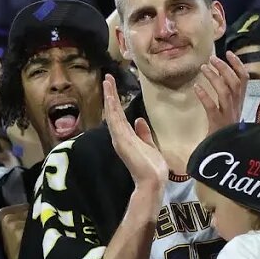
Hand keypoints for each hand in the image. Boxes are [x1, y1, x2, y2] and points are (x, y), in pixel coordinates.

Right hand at [104, 73, 167, 187]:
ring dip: (109, 97)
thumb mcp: (149, 145)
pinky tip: (110, 97)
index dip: (115, 100)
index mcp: (126, 136)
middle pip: (113, 111)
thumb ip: (143, 133)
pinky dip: (112, 108)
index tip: (113, 86)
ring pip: (112, 113)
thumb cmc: (152, 167)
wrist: (153, 181)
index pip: (119, 114)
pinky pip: (115, 121)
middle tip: (107, 77)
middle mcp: (120, 136)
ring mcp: (119, 138)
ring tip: (107, 81)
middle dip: (110, 94)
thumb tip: (139, 120)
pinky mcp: (122, 140)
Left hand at [193, 51, 247, 133]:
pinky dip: (204, 96)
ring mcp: (228, 115)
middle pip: (235, 83)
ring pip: (225, 92)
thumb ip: (227, 97)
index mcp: (240, 103)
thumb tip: (217, 75)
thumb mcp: (229, 113)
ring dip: (214, 78)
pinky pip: (212, 107)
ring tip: (203, 68)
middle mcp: (236, 107)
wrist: (225, 154)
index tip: (229, 53)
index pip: (244, 79)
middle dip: (224, 68)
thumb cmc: (224, 133)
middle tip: (212, 58)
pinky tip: (196, 88)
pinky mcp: (218, 124)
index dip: (238, 65)